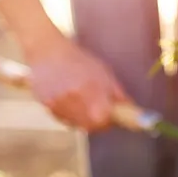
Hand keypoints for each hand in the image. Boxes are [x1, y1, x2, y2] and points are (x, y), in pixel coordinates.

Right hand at [0, 0, 130, 131]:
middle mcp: (74, 102)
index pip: (104, 122)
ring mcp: (58, 105)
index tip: (113, 117)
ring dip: (84, 118)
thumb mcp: (104, 74)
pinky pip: (63, 118)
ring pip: (76, 123)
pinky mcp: (46, 105)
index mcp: (91, 93)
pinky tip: (70, 99)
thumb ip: (117, 95)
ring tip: (84, 100)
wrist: (47, 50)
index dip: (110, 122)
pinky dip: (70, 114)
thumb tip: (131, 110)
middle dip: (98, 121)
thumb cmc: (80, 60)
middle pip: (90, 126)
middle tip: (101, 111)